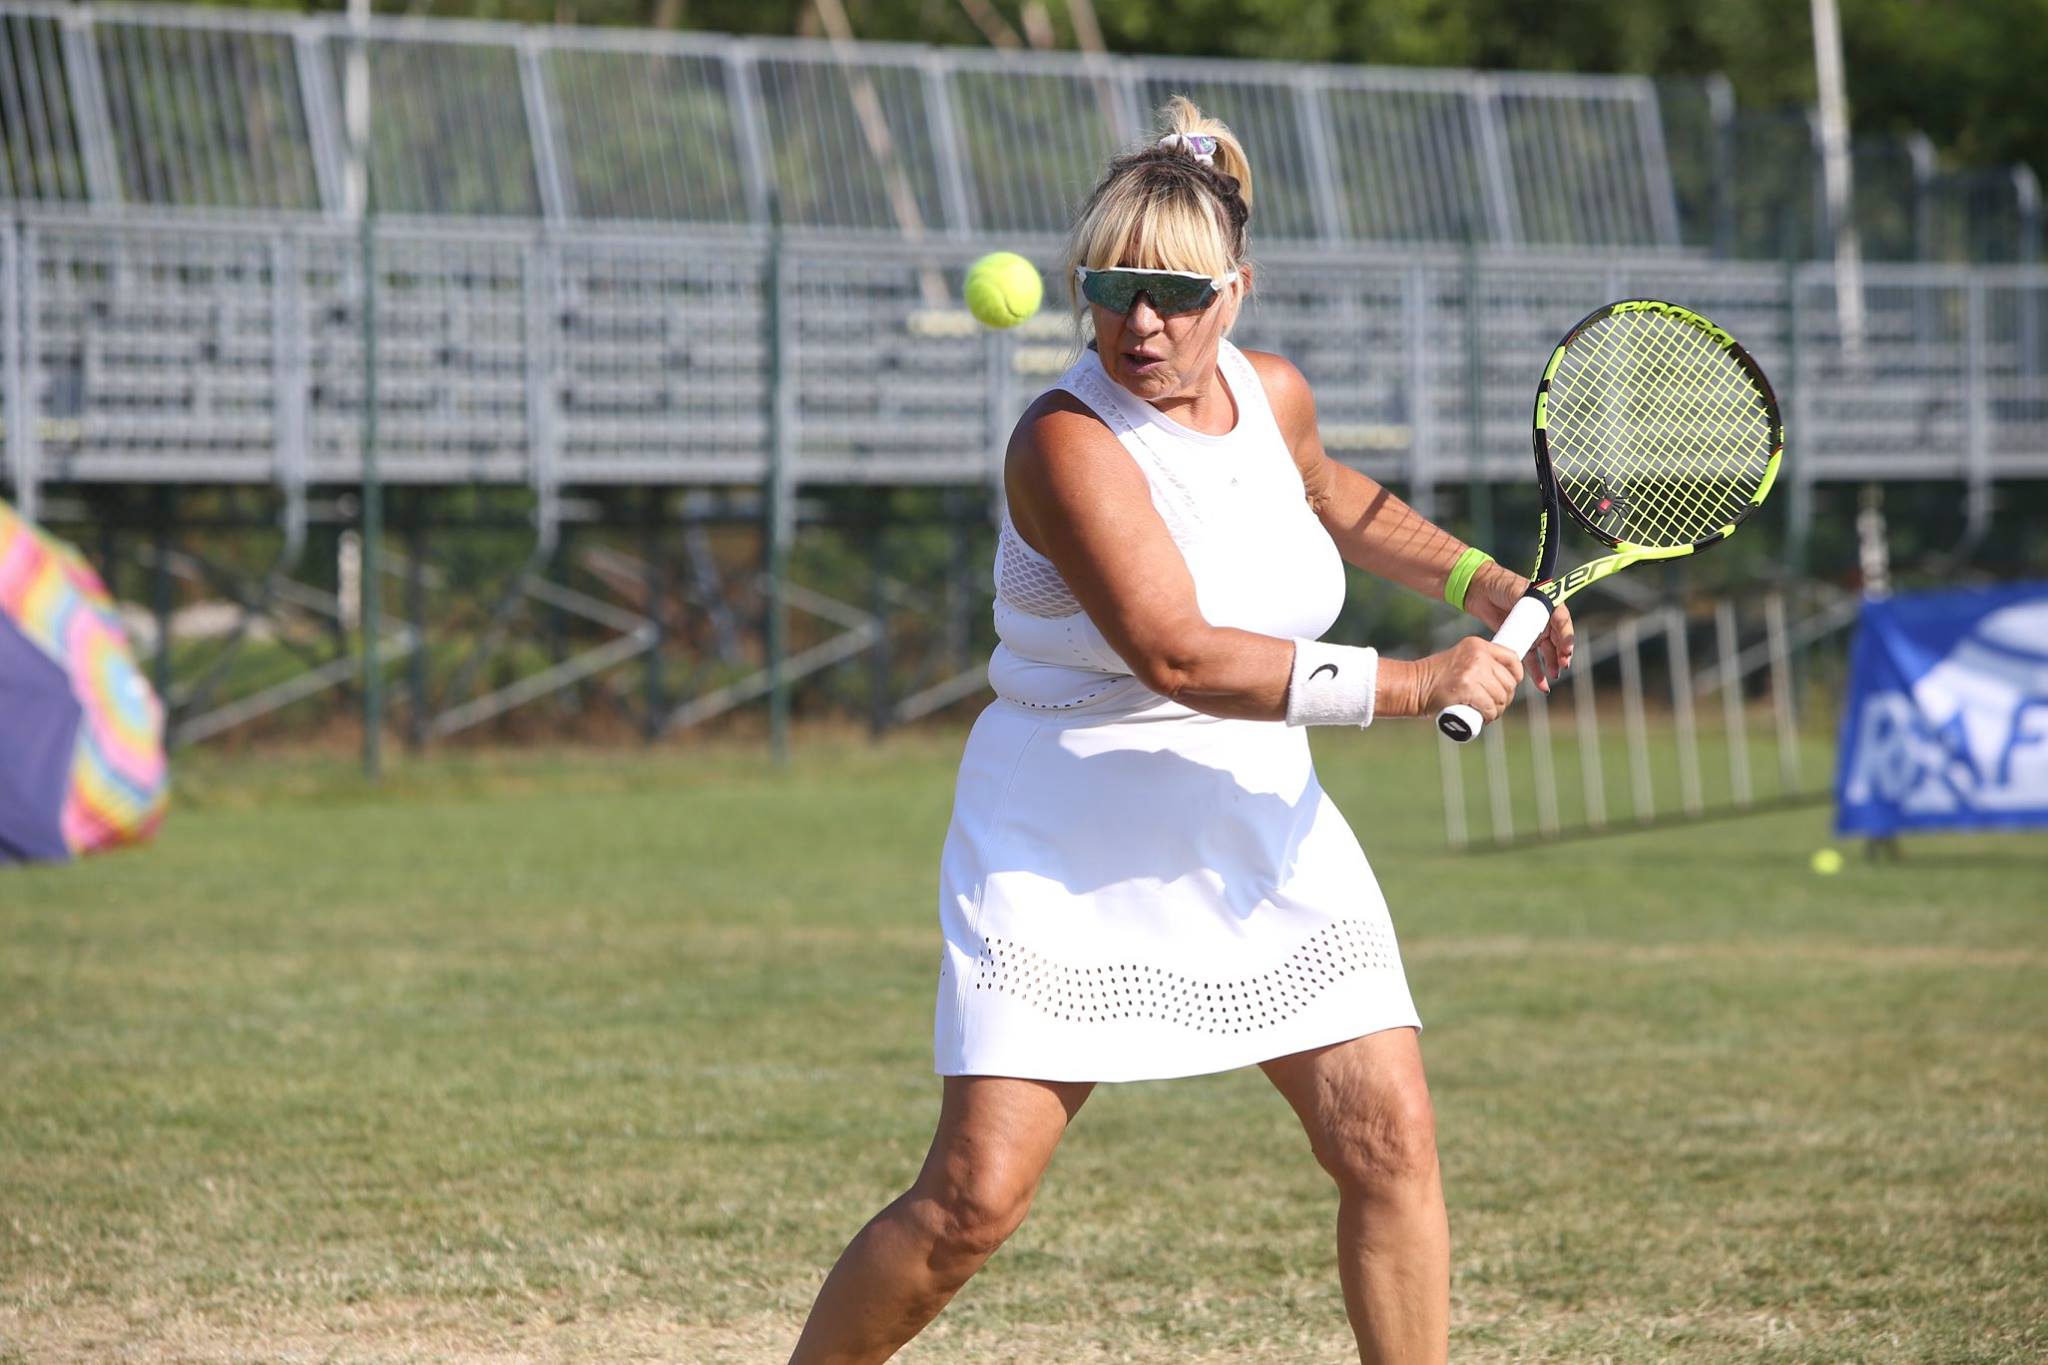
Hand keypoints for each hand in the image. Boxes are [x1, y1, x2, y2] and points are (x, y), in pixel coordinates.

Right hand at [1410, 635, 1522, 722]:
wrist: (1412, 686)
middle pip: (1508, 681)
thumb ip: (1479, 663)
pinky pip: (1490, 706)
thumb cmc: (1435, 678)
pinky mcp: (1467, 688)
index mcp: (1477, 645)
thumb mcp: (1460, 660)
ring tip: (1488, 714)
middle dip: (1505, 698)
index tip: (1509, 687)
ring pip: (1501, 696)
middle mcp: (1477, 655)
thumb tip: (1504, 680)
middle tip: (1494, 706)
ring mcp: (1473, 671)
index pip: (1511, 657)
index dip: (1516, 675)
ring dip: (1497, 709)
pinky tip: (1485, 718)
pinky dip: (1490, 716)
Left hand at [1462, 562, 1575, 692]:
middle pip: (1557, 640)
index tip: (1566, 649)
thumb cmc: (1502, 584)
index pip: (1562, 621)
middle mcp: (1543, 620)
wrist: (1481, 590)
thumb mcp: (1518, 589)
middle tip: (1562, 665)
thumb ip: (1530, 599)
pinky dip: (1537, 673)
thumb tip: (1544, 606)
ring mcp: (1532, 632)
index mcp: (1548, 605)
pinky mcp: (1520, 642)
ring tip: (1553, 676)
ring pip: (1546, 653)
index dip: (1566, 636)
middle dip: (1561, 654)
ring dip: (1551, 665)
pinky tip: (1542, 685)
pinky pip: (1531, 659)